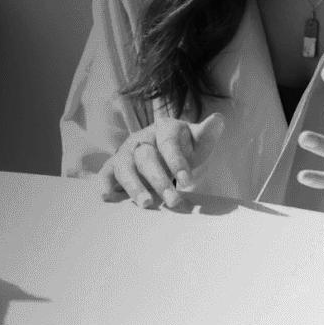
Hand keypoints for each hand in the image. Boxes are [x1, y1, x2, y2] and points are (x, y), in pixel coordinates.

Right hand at [98, 113, 224, 210]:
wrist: (164, 150)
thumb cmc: (183, 147)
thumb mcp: (198, 141)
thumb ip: (207, 134)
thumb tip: (218, 119)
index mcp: (163, 128)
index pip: (168, 144)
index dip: (177, 162)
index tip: (188, 182)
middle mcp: (141, 138)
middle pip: (146, 158)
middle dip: (159, 180)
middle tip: (173, 201)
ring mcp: (125, 152)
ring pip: (125, 167)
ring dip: (134, 186)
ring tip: (146, 204)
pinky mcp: (114, 166)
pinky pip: (106, 174)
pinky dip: (105, 185)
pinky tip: (108, 197)